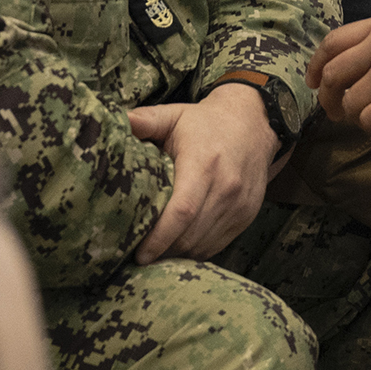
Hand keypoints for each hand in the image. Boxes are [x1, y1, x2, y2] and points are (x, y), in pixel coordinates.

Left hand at [126, 81, 278, 262]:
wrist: (255, 124)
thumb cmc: (206, 123)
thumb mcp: (174, 115)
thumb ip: (145, 120)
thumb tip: (116, 120)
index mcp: (205, 164)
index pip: (182, 211)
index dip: (159, 237)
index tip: (139, 253)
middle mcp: (227, 187)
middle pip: (191, 235)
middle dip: (163, 250)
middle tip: (138, 254)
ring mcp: (240, 205)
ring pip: (203, 245)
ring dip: (178, 253)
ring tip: (156, 251)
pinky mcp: (247, 216)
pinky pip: (217, 245)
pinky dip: (195, 250)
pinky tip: (178, 243)